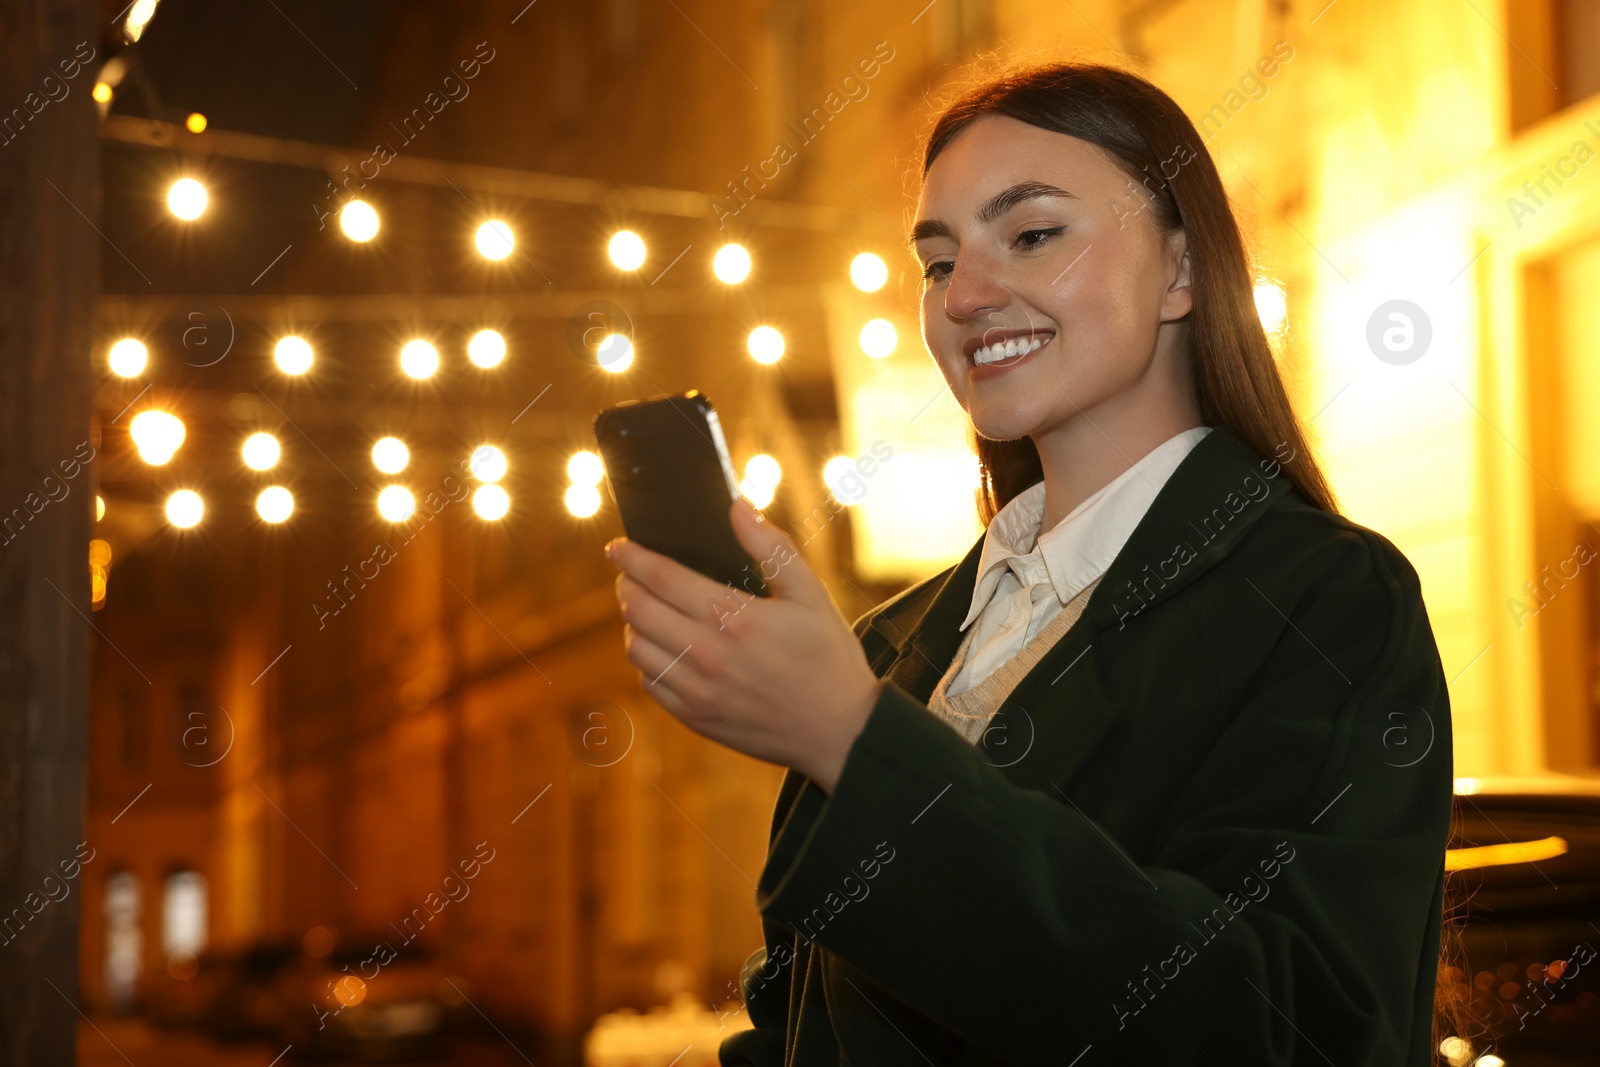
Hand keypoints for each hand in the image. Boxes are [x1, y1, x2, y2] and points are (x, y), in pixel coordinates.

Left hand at [606, 497, 882, 791]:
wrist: (840, 732)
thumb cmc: (828, 657)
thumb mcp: (811, 594)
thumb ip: (771, 547)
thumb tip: (737, 507)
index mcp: (732, 617)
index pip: (662, 577)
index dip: (633, 557)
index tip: (618, 546)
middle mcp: (706, 654)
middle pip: (638, 609)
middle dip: (627, 584)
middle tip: (630, 574)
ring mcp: (697, 690)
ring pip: (636, 647)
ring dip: (634, 623)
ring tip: (647, 609)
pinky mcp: (696, 718)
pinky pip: (650, 681)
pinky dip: (647, 660)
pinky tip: (664, 649)